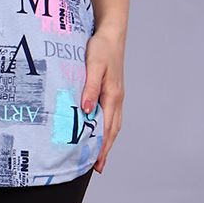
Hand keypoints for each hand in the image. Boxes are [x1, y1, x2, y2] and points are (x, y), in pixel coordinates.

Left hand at [80, 27, 125, 174]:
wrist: (111, 34)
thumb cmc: (101, 48)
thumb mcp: (93, 65)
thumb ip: (90, 87)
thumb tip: (87, 110)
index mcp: (112, 95)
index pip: (107, 128)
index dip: (102, 147)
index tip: (96, 163)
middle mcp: (116, 98)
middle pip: (112, 130)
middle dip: (105, 149)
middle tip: (97, 167)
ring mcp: (116, 96)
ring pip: (113, 124)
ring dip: (106, 141)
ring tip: (98, 156)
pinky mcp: (113, 91)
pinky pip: (111, 115)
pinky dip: (107, 128)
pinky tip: (100, 132)